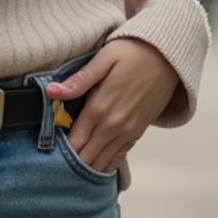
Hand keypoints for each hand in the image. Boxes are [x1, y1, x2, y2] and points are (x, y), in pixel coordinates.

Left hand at [45, 37, 178, 173]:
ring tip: (71, 166)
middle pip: (86, 156)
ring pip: (102, 162)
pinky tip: (96, 164)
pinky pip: (119, 157)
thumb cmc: (133, 51)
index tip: (47, 152)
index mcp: (100, 108)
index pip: (74, 141)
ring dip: (87, 165)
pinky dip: (106, 163)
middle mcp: (114, 126)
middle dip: (70, 162)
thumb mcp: (104, 59)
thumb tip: (50, 92)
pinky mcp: (138, 132)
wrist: (169, 56)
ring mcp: (128, 132)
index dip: (60, 151)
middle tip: (55, 163)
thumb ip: (78, 80)